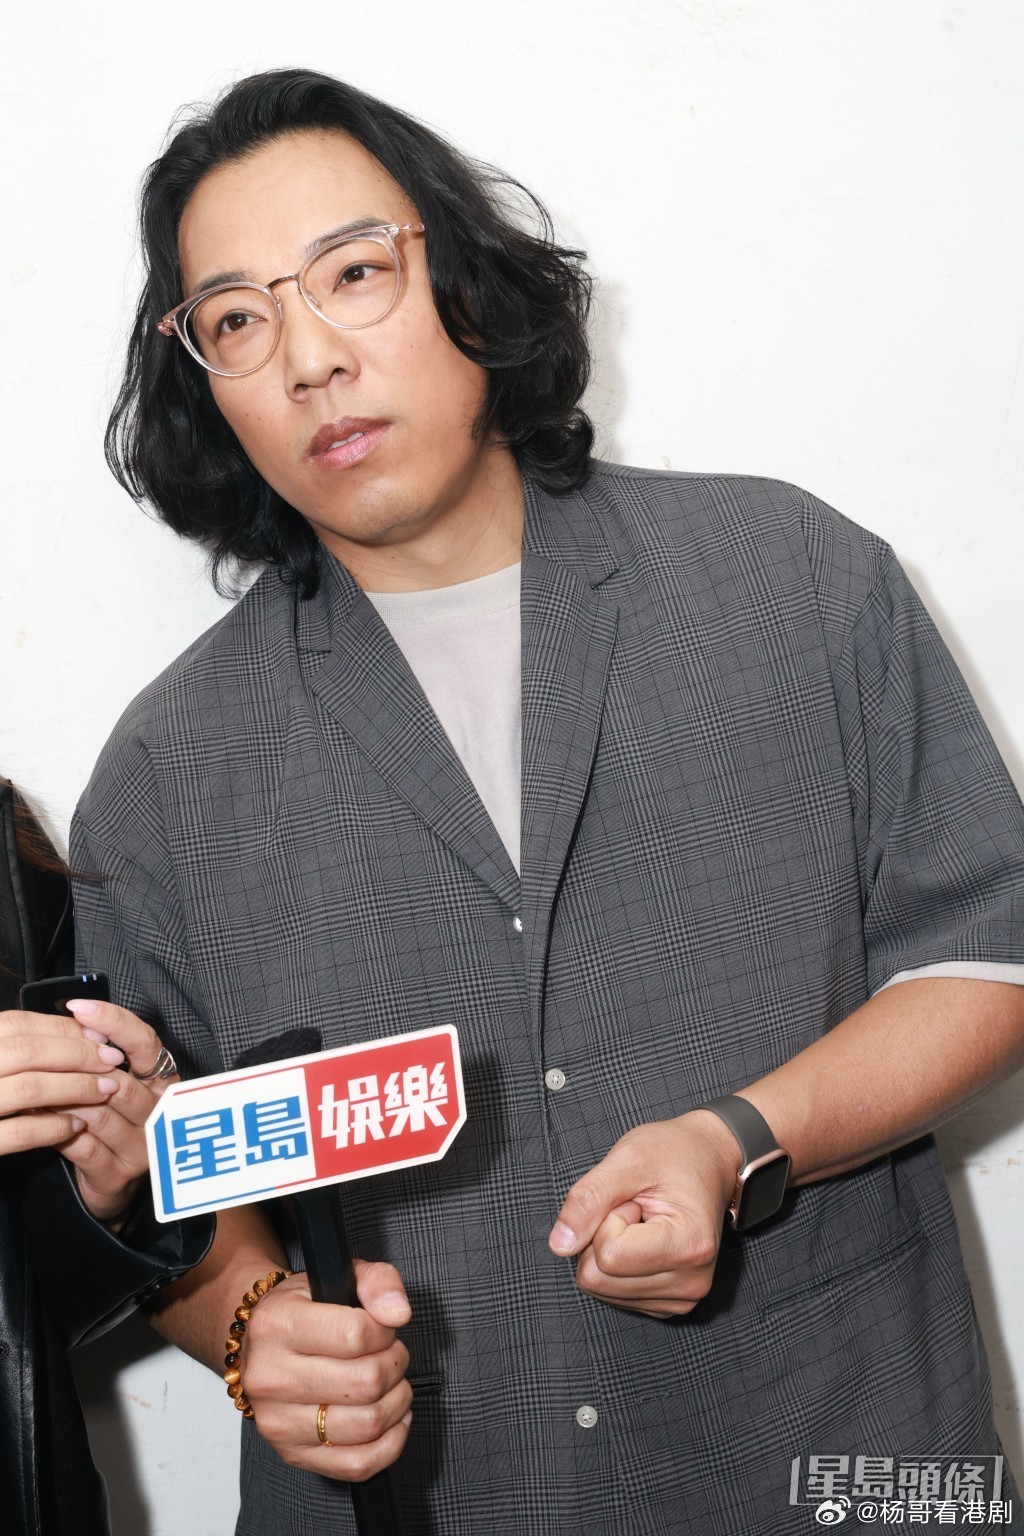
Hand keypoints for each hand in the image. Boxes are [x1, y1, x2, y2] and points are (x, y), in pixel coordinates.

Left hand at [0, 998, 176, 1222]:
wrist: (111, 1181)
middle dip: (76, 1069)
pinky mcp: (118, 1174)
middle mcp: (159, 1112)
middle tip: (38, 1056)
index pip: (145, 1043)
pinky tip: (35, 1118)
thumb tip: (72, 1019)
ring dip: (61, 1098)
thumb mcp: (110, 1084)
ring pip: (98, 1113)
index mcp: (161, 1080)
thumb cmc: (109, 1121)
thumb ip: (98, 1055)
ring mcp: (142, 1146)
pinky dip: (55, 1129)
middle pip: (119, 1081)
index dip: (114, 1022)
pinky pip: (83, 1146)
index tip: (80, 1007)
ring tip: (31, 1084)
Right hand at [240, 1262, 412, 1480]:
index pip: (356, 1335)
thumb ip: (377, 1282)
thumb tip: (399, 1312)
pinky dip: (390, 1444)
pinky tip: (392, 1419)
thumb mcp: (337, 1277)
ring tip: (391, 1383)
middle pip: (366, 1383)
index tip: (383, 1329)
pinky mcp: (292, 1454)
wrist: (257, 1343)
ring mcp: (278, 1422)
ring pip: (367, 1424)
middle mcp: (271, 1377)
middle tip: (391, 1355)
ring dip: (397, 1402)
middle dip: (395, 1365)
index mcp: (278, 1325)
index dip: (385, 1332)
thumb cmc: (303, 1309)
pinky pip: (357, 1464)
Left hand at [547, 1111, 742, 1317]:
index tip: (635, 1198)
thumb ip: (589, 1198)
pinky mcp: (668, 1304)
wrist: (708, 1161)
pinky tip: (642, 1239)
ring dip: (608, 1249)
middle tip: (635, 1208)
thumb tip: (559, 1245)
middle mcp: (691, 1283)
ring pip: (599, 1288)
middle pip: (597, 1279)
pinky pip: (611, 1293)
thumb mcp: (628, 1159)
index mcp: (689, 1246)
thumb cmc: (672, 1154)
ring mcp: (681, 1299)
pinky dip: (615, 1264)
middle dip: (602, 1235)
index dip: (607, 1217)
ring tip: (641, 1221)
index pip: (607, 1254)